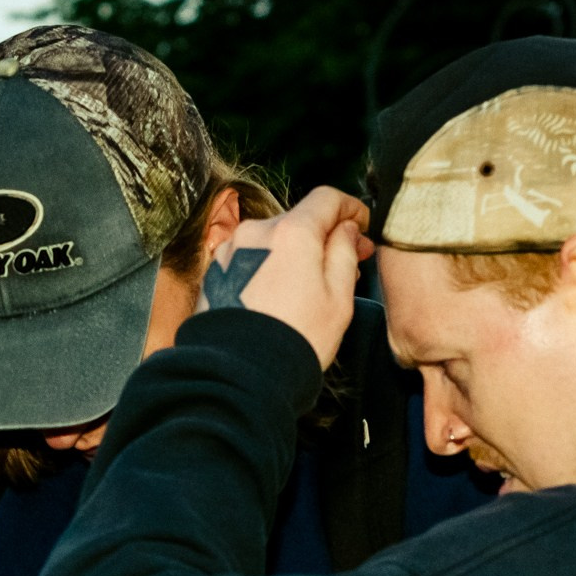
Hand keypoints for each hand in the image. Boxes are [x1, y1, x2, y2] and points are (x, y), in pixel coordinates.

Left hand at [197, 186, 374, 367]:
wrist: (240, 376)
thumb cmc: (294, 341)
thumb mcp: (338, 298)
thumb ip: (344, 252)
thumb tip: (345, 229)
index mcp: (290, 232)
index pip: (327, 199)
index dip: (350, 209)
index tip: (360, 225)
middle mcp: (255, 233)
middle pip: (298, 220)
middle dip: (324, 236)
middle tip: (347, 261)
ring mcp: (230, 252)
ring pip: (272, 240)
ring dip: (294, 253)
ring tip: (312, 285)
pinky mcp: (215, 273)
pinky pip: (250, 259)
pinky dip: (269, 267)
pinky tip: (281, 295)